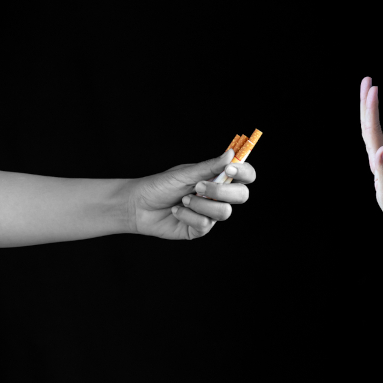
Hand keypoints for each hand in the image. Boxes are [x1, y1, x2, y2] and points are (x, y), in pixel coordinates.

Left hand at [126, 150, 254, 239]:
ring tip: (183, 199)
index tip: (231, 168)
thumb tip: (231, 154)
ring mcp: (210, 214)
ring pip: (223, 212)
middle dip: (222, 191)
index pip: (245, 175)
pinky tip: (176, 211)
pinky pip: (204, 224)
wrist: (137, 205)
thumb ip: (210, 166)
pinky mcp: (199, 229)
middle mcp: (218, 196)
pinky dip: (187, 215)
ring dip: (201, 204)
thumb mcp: (185, 173)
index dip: (244, 172)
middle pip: (242, 195)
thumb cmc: (160, 185)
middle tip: (199, 186)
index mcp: (217, 179)